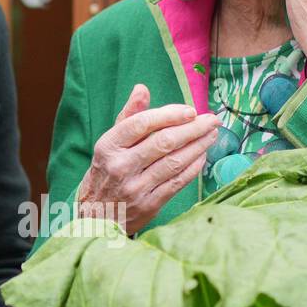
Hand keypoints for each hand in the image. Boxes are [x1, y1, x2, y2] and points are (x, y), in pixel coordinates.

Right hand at [75, 85, 219, 235]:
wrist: (94, 217)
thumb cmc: (105, 174)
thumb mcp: (109, 144)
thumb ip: (128, 116)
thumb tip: (142, 88)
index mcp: (108, 146)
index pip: (142, 123)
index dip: (170, 115)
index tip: (190, 110)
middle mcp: (120, 166)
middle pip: (163, 142)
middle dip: (193, 128)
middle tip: (211, 120)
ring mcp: (135, 188)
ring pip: (174, 162)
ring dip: (198, 146)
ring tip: (212, 135)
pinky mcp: (148, 205)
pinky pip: (177, 183)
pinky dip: (193, 168)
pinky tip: (202, 156)